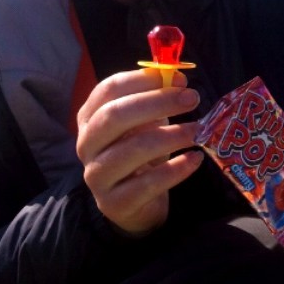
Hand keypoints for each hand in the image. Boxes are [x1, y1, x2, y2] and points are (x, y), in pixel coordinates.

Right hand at [76, 69, 202, 235]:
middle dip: (157, 103)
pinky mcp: (114, 204)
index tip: (179, 79)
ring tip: (197, 131)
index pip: (109, 89)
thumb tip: (177, 79)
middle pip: (115, 115)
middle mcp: (86, 144)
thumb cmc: (139, 151)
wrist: (133, 203)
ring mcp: (96, 176)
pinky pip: (147, 184)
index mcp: (90, 116)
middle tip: (191, 99)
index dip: (144, 80)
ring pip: (132, 149)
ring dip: (171, 136)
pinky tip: (194, 159)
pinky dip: (175, 170)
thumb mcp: (144, 121)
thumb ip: (155, 99)